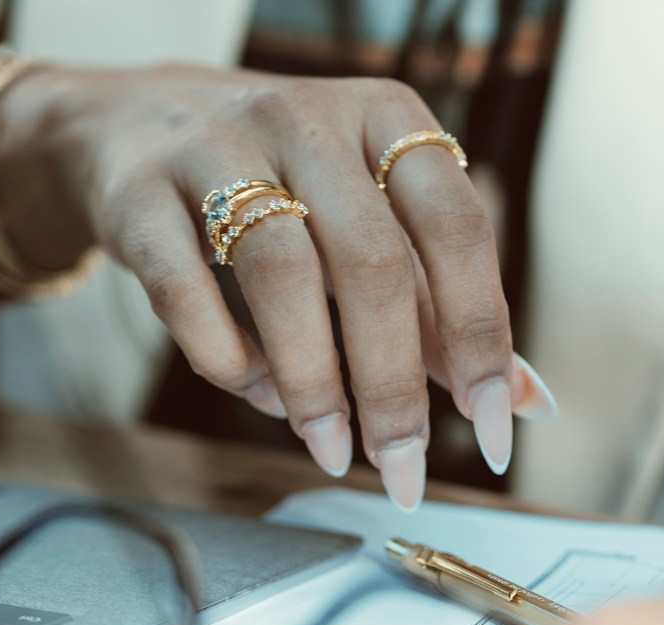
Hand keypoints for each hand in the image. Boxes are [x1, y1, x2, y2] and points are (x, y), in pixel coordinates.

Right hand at [0, 65, 557, 508]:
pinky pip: (187, 288)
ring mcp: (215, 145)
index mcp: (388, 120)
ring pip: (281, 273)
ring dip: (314, 383)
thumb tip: (530, 404)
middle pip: (371, 263)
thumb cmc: (285, 189)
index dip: (482, 335)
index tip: (491, 428)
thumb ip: (446, 308)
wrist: (133, 128)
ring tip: (330, 447)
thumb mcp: (375, 220)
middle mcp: (307, 118)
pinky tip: (259, 395)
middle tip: (402, 466)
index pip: (458, 229)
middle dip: (394, 386)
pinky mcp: (138, 191)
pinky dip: (229, 359)